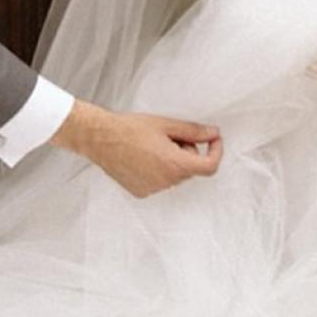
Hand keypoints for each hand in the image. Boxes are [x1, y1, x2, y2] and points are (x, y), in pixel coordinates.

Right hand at [51, 100, 223, 196]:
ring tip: (153, 144)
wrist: (100, 139)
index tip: (213, 139)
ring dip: (173, 161)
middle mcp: (166, 182)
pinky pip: (160, 182)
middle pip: (191, 168)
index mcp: (175, 165)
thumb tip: (213, 133)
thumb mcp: (167, 125)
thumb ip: (194, 131)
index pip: (209, 167)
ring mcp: (153, 189)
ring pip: (175, 175)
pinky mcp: (141, 192)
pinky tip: (143, 156)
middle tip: (172, 135)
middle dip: (188, 151)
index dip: (216, 151)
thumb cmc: (131, 129)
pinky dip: (159, 169)